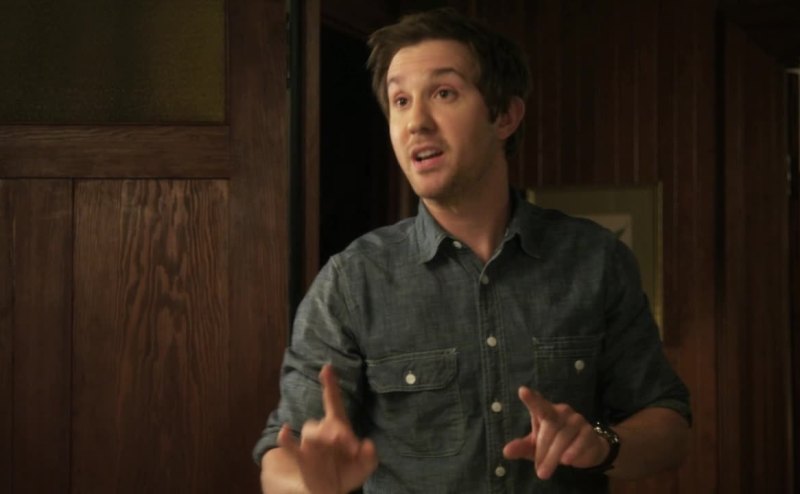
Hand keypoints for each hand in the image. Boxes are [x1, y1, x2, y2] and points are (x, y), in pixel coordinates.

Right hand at [277, 364, 377, 493]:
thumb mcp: (365, 465)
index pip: (333, 402)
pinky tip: (284, 431)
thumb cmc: (348, 471)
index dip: (330, 385)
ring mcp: (310, 444)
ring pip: (310, 431)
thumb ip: (369, 456)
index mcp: (339, 427)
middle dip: (335, 428)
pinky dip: (285, 438)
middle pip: (325, 421)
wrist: (330, 491)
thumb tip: (368, 444)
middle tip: (344, 438)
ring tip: (335, 441)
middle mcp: (323, 431)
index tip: (327, 368)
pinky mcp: (300, 457)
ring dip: (321, 435)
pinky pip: (290, 446)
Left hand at [503, 386, 608, 478]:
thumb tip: (506, 451)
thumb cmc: (554, 444)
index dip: (531, 398)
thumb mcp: (535, 447)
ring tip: (545, 472)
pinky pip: (580, 441)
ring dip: (553, 457)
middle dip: (542, 452)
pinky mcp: (588, 431)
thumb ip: (521, 447)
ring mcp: (576, 419)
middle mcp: (561, 411)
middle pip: (549, 429)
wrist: (586, 450)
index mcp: (545, 411)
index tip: (522, 391)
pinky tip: (566, 461)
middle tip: (538, 471)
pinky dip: (572, 452)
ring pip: (563, 437)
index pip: (538, 403)